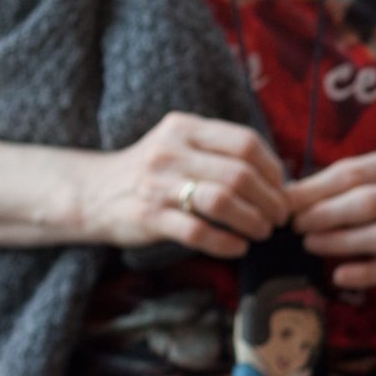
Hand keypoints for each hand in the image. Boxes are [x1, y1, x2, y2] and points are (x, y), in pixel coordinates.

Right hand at [75, 113, 288, 257]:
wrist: (94, 192)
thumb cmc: (154, 172)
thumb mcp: (182, 147)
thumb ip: (221, 153)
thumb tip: (279, 177)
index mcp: (184, 128)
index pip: (245, 142)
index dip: (273, 169)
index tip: (281, 188)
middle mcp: (170, 151)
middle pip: (240, 174)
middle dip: (270, 201)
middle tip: (279, 217)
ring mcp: (157, 184)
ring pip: (222, 202)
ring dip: (253, 221)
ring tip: (263, 232)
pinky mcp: (148, 218)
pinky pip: (198, 232)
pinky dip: (227, 243)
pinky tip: (239, 247)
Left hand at [291, 153, 375, 293]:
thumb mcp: (368, 179)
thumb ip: (332, 184)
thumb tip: (285, 196)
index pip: (353, 173)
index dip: (316, 188)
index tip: (287, 201)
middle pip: (368, 202)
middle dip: (327, 214)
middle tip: (297, 225)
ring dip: (341, 241)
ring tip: (311, 244)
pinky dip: (365, 273)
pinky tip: (339, 276)